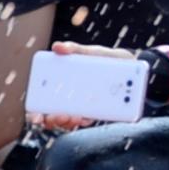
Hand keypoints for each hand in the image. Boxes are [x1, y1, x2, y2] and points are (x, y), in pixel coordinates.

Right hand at [28, 41, 145, 131]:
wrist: (133, 65)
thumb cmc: (107, 58)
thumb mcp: (91, 52)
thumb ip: (75, 49)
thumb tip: (57, 47)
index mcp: (62, 84)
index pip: (43, 102)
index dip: (35, 112)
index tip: (35, 117)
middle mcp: (70, 97)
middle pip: (53, 114)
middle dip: (51, 120)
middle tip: (56, 117)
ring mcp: (83, 105)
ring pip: (69, 120)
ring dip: (66, 122)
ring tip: (71, 117)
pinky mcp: (97, 110)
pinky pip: (87, 120)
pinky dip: (83, 121)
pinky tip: (83, 117)